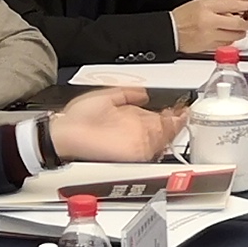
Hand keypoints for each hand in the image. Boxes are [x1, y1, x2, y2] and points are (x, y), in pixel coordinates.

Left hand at [46, 92, 179, 163]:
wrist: (64, 133)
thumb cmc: (77, 118)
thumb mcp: (105, 97)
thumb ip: (125, 93)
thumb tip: (144, 93)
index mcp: (131, 119)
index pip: (157, 117)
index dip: (170, 112)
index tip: (180, 107)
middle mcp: (134, 132)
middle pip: (163, 129)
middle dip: (175, 121)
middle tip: (183, 113)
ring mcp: (134, 143)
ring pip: (161, 139)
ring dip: (171, 130)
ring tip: (178, 119)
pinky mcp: (131, 153)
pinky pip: (152, 149)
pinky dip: (161, 140)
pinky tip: (166, 130)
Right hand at [174, 0, 247, 54]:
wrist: (170, 30)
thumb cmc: (185, 15)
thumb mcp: (202, 1)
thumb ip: (221, 3)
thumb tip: (241, 5)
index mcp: (207, 5)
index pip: (234, 4)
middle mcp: (208, 19)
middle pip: (237, 23)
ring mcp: (209, 34)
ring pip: (234, 35)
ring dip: (241, 33)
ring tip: (240, 30)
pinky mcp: (208, 45)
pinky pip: (226, 44)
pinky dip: (230, 41)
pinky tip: (228, 36)